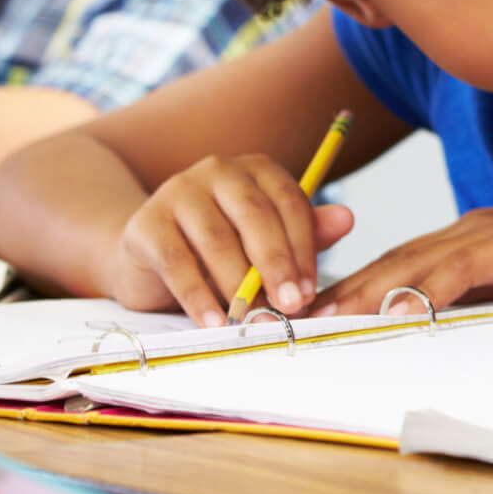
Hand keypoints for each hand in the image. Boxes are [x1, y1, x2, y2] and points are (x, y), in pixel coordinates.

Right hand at [104, 153, 354, 326]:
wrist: (148, 256)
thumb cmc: (221, 248)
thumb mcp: (266, 240)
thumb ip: (306, 232)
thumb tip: (347, 219)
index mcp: (257, 169)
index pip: (289, 201)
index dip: (303, 248)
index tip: (311, 290)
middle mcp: (218, 171)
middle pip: (255, 216)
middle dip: (276, 265)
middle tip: (291, 305)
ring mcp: (178, 192)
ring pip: (217, 240)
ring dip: (239, 286)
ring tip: (255, 320)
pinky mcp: (145, 224)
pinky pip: (177, 263)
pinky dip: (199, 298)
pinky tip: (215, 324)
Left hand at [309, 199, 492, 331]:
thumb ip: (482, 300)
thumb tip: (438, 329)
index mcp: (470, 237)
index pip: (397, 264)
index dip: (350, 287)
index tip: (309, 314)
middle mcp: (473, 227)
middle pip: (392, 260)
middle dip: (340, 288)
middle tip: (291, 317)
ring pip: (415, 262)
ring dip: (366, 289)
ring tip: (323, 316)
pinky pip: (460, 268)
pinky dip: (423, 286)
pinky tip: (395, 305)